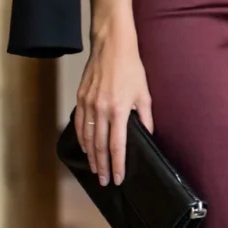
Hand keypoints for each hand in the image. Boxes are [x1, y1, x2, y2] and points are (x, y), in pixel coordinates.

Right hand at [75, 24, 153, 185]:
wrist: (111, 46)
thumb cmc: (130, 68)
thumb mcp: (144, 93)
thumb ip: (145, 118)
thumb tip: (147, 136)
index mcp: (119, 110)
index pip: (117, 146)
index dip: (117, 165)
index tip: (118, 178)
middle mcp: (101, 109)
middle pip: (99, 146)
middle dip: (102, 166)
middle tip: (105, 181)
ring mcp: (88, 103)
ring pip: (87, 137)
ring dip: (91, 156)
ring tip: (96, 169)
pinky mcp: (81, 97)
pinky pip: (79, 123)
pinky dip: (81, 138)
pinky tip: (85, 148)